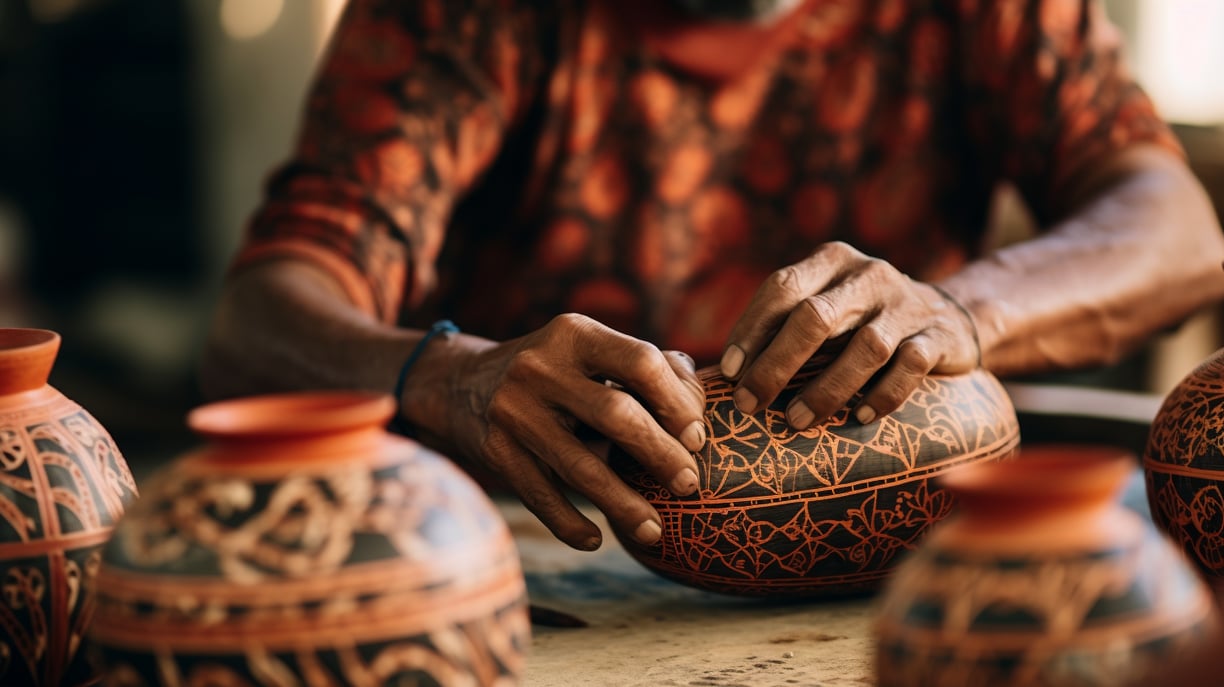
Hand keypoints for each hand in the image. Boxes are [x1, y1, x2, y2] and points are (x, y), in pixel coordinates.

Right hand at [422, 314, 705, 550]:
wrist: (461, 383)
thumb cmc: (555, 371)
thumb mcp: (591, 352)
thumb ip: (649, 368)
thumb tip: (700, 405)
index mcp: (575, 333)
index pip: (641, 362)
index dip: (677, 402)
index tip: (697, 438)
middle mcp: (540, 367)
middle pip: (617, 415)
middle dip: (661, 455)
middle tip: (690, 484)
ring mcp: (513, 410)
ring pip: (581, 467)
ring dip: (623, 504)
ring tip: (654, 531)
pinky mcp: (493, 450)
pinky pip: (541, 496)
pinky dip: (571, 524)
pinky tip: (596, 539)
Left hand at [719, 242, 979, 428]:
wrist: (950, 316)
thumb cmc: (861, 321)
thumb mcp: (826, 307)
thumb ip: (786, 324)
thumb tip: (727, 375)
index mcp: (832, 260)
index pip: (783, 286)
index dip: (752, 329)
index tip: (729, 371)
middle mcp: (869, 275)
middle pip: (816, 317)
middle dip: (777, 364)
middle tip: (750, 404)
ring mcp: (906, 304)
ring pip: (865, 347)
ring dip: (826, 389)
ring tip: (796, 421)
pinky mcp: (938, 335)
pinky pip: (910, 367)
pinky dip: (882, 395)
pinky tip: (858, 418)